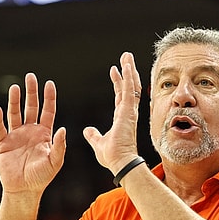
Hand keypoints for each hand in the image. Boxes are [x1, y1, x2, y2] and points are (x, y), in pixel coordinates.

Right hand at [0, 73, 65, 195]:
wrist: (24, 190)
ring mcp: (16, 136)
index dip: (49, 98)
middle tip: (31, 76)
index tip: (49, 83)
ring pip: (14, 114)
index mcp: (44, 134)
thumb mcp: (55, 161)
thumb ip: (59, 146)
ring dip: (14, 101)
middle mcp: (30, 131)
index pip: (47, 111)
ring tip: (15, 87)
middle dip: (31, 92)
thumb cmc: (42, 177)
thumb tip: (63, 129)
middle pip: (31, 107)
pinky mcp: (3, 144)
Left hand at [83, 52, 142, 173]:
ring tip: (127, 56)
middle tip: (126, 58)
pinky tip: (127, 66)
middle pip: (129, 88)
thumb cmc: (113, 157)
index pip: (121, 96)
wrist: (120, 163)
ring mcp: (129, 111)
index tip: (115, 70)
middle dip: (127, 72)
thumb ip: (93, 135)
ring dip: (129, 70)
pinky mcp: (128, 112)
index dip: (119, 83)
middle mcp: (128, 113)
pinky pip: (129, 91)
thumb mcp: (98, 143)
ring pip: (131, 86)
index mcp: (122, 119)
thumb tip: (87, 130)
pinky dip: (129, 78)